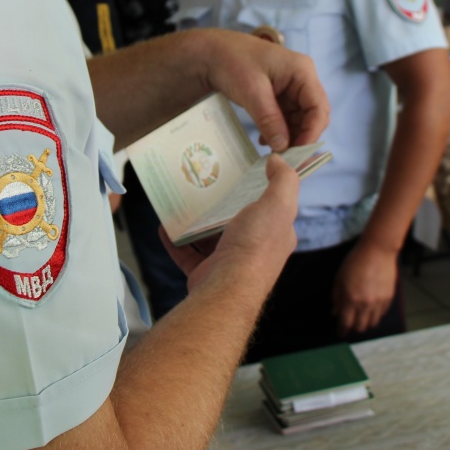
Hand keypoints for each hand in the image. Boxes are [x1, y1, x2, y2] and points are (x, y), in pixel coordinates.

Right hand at [163, 155, 298, 293]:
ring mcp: (229, 264)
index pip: (271, 209)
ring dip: (197, 222)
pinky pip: (188, 254)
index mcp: (276, 235)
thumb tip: (278, 160)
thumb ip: (283, 180)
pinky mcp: (206, 273)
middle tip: (206, 184)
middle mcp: (254, 250)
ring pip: (211, 238)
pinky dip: (176, 241)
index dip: (260, 191)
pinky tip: (166, 226)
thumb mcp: (278, 205)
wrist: (227, 289)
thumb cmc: (255, 246)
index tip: (241, 173)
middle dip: (223, 205)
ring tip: (183, 201)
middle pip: (237, 222)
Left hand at [200, 32, 328, 151]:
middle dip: (301, 137)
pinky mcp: (280, 95)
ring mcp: (291, 87)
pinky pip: (287, 118)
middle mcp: (302, 79)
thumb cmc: (231, 61)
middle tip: (285, 158)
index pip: (318, 107)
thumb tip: (283, 147)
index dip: (311, 133)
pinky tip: (265, 141)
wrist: (211, 53)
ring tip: (273, 152)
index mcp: (302, 71)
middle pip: (313, 115)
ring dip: (289, 137)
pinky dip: (279, 131)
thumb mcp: (251, 91)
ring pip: (301, 119)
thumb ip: (269, 120)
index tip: (297, 153)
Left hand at [331, 241, 398, 335]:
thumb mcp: (339, 278)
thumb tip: (335, 312)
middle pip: (360, 327)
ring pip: (372, 323)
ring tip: (361, 318)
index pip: (345, 323)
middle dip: (353, 328)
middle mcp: (365, 304)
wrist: (378, 251)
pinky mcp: (389, 299)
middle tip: (350, 324)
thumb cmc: (355, 261)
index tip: (340, 334)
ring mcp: (379, 302)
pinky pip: (381, 314)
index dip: (342, 331)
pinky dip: (375, 315)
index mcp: (351, 299)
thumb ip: (337, 297)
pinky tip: (371, 309)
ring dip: (365, 323)